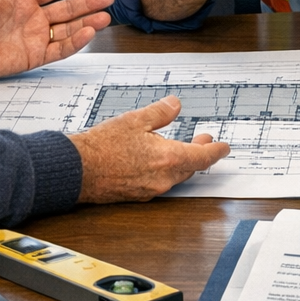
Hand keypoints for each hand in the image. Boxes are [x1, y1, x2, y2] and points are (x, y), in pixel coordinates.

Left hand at [0, 0, 114, 81]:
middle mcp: (33, 17)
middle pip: (68, 9)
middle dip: (88, 3)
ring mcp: (36, 37)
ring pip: (69, 28)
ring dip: (87, 22)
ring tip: (105, 16)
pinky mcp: (35, 56)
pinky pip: (61, 48)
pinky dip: (76, 42)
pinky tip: (88, 33)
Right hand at [69, 95, 231, 201]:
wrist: (76, 170)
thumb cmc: (101, 147)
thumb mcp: (134, 119)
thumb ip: (160, 112)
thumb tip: (175, 105)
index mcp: (167, 159)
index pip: (203, 157)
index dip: (216, 151)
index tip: (223, 147)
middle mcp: (162, 178)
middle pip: (190, 167)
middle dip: (199, 153)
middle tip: (202, 140)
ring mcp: (150, 189)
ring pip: (175, 176)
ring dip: (181, 161)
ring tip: (178, 146)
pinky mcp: (137, 195)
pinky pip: (159, 182)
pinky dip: (164, 169)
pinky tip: (155, 159)